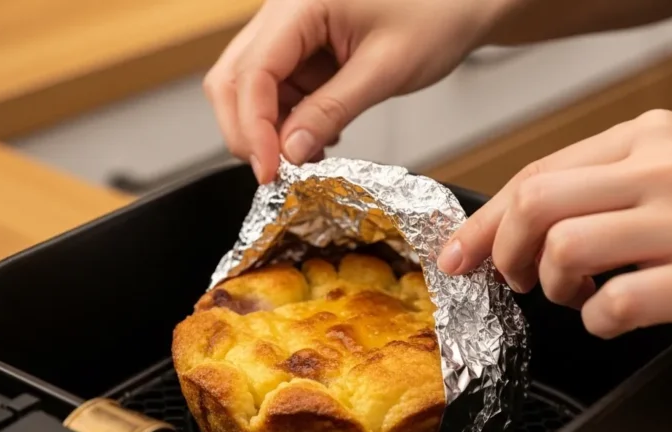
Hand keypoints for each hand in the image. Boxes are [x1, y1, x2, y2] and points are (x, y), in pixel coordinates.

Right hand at [203, 0, 510, 183]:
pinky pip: (278, 88)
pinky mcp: (302, 45)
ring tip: (308, 158)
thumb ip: (331, 110)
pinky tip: (320, 135)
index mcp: (300, 2)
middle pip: (233, 79)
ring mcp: (289, 28)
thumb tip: (289, 152)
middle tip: (276, 175)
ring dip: (269, 129)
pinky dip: (289, 119)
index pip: (251, 73)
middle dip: (248, 132)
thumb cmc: (438, 13)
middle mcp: (284, 10)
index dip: (253, 129)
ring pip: (250, 87)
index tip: (270, 172)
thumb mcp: (386, 69)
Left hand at [438, 109, 671, 339]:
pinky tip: (614, 317)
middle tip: (514, 279)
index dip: (487, 219)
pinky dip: (597, 321)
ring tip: (575, 295)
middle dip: (504, 252)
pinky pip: (614, 304)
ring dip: (553, 286)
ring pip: (565, 249)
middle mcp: (667, 169)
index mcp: (653, 136)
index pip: (538, 171)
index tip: (461, 251)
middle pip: (536, 203)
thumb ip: (612, 183)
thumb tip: (529, 220)